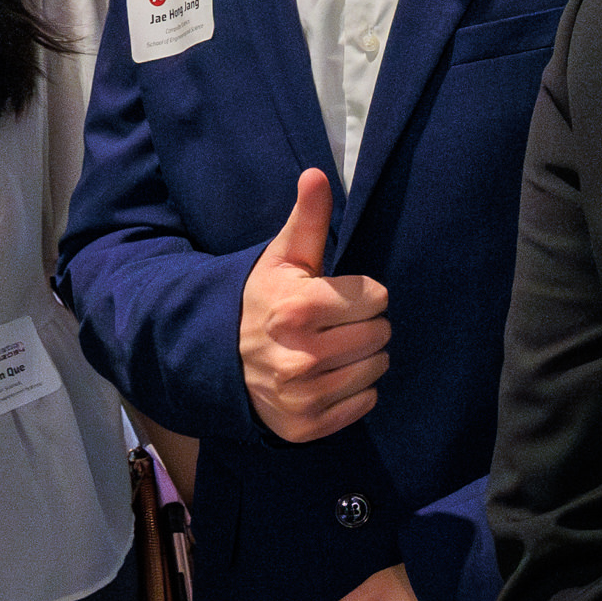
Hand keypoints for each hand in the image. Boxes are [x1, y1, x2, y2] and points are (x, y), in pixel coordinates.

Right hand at [238, 170, 389, 442]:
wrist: (221, 360)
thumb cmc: (263, 301)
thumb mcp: (282, 258)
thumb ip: (308, 219)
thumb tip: (316, 174)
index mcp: (299, 307)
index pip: (377, 297)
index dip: (362, 293)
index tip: (338, 296)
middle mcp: (301, 355)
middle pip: (380, 334)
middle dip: (365, 324)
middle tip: (337, 324)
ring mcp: (302, 395)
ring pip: (377, 368)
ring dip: (364, 357)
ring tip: (335, 348)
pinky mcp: (305, 426)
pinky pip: (364, 403)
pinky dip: (355, 390)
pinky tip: (330, 377)